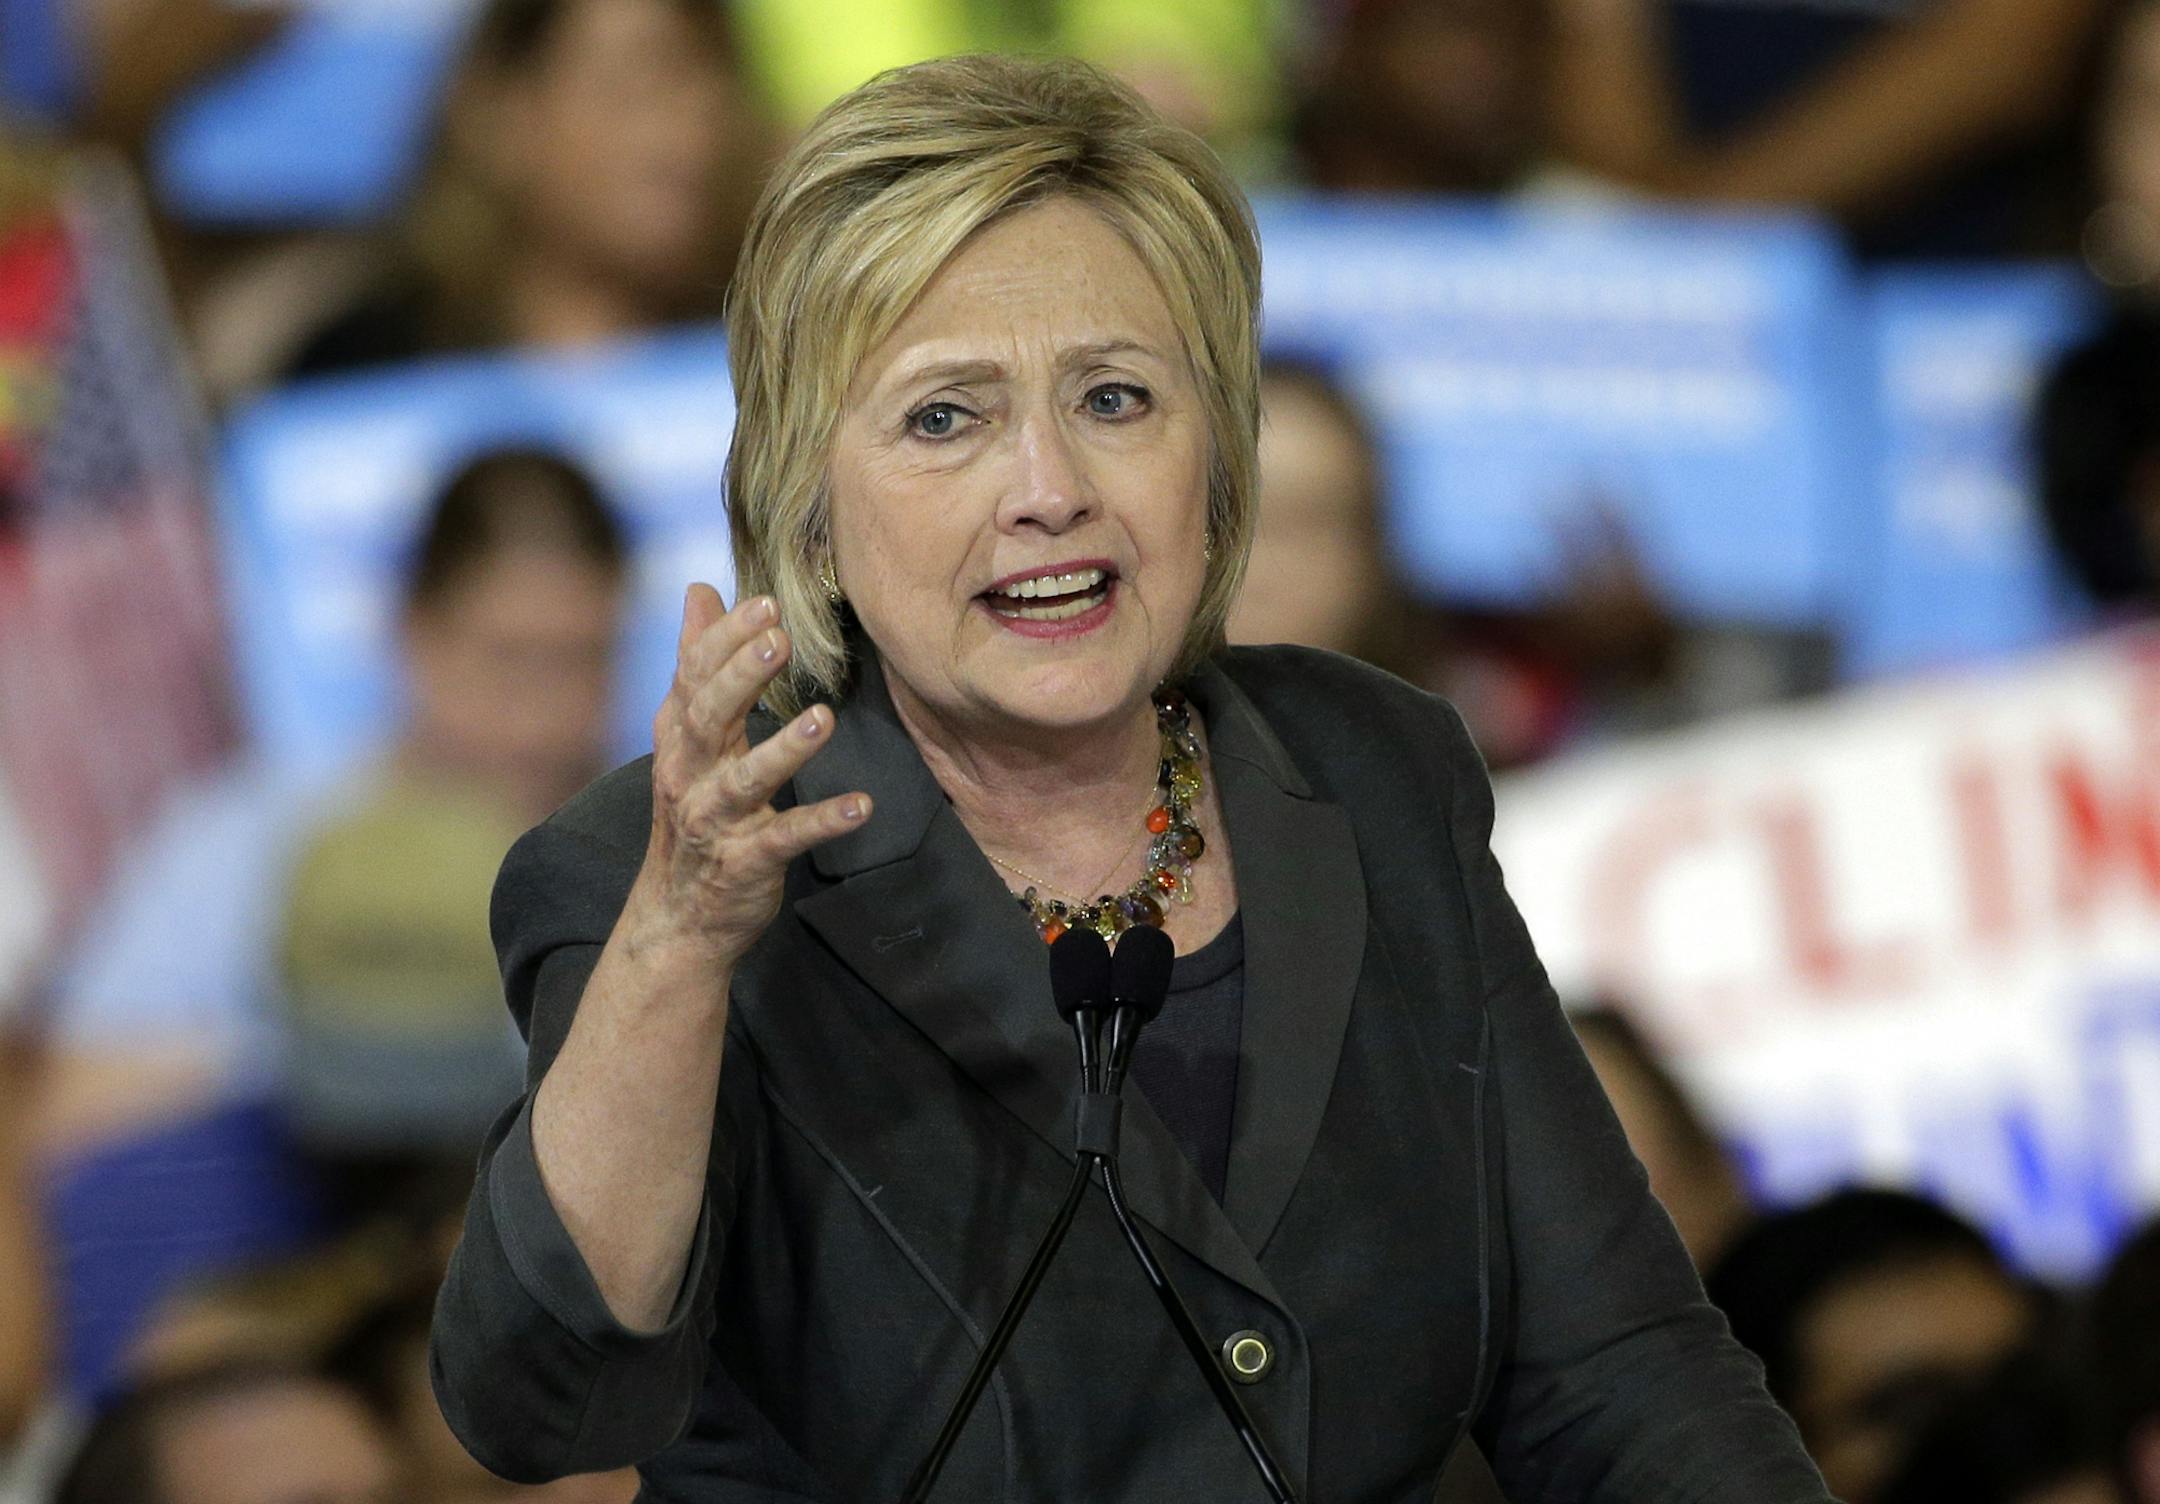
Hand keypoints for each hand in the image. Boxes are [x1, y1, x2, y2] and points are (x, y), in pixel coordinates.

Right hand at [634, 584, 870, 969]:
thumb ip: (697, 664)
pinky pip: (785, 838)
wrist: (678, 915)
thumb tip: (699, 589)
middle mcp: (688, 775)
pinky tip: (860, 806)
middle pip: (709, 717)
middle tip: (781, 638)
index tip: (765, 602)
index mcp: (679, 737)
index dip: (726, 639)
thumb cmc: (693, 809)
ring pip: (744, 780)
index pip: (693, 677)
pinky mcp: (746, 863)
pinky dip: (821, 822)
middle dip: (742, 676)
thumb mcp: (687, 736)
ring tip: (824, 718)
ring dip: (784, 748)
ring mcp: (715, 821)